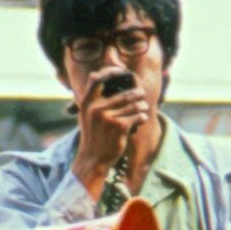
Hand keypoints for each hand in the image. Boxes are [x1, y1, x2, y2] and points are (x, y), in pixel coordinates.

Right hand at [71, 68, 150, 188]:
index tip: (121, 72)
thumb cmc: (92, 135)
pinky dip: (142, 116)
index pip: (96, 78)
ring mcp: (108, 117)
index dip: (109, 71)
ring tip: (144, 106)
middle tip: (141, 93)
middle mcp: (96, 108)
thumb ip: (93, 100)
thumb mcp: (86, 115)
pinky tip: (143, 118)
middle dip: (136, 92)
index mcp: (86, 103)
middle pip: (123, 93)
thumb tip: (105, 81)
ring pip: (133, 104)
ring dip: (142, 105)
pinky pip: (137, 116)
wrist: (92, 158)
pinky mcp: (119, 127)